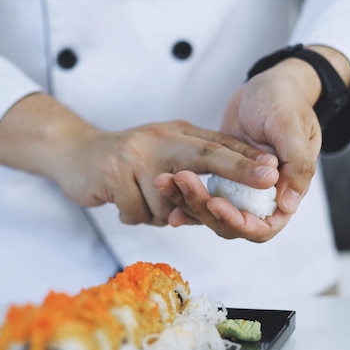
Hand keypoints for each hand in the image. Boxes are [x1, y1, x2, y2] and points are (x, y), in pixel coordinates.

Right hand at [56, 120, 277, 225]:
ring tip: (139, 200)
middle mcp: (157, 140)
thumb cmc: (123, 160)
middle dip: (236, 172)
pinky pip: (138, 211)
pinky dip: (133, 215)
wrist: (74, 154)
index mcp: (174, 134)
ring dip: (157, 212)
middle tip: (264, 182)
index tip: (275, 170)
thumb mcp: (160, 154)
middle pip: (204, 157)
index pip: (216, 144)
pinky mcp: (112, 173)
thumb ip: (188, 171)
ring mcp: (134, 155)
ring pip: (167, 201)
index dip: (246, 158)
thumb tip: (221, 202)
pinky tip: (122, 202)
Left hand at [154, 45, 349, 241]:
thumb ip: (297, 165)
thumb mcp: (291, 128)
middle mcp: (262, 196)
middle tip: (183, 184)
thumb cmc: (284, 102)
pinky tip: (165, 186)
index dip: (240, 223)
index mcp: (286, 190)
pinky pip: (202, 193)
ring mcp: (240, 188)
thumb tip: (287, 205)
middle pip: (232, 223)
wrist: (267, 85)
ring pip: (213, 209)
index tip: (215, 205)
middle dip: (205, 210)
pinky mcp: (221, 176)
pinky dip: (185, 193)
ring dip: (188, 202)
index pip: (264, 226)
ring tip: (164, 182)